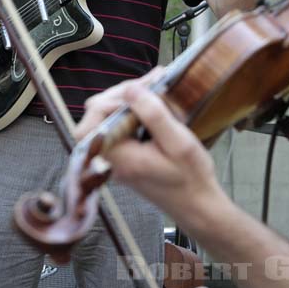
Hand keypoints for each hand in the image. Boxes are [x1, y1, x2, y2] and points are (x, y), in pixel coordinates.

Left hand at [77, 77, 224, 231]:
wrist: (198, 205)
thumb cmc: (191, 176)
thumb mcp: (178, 142)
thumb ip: (153, 114)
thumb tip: (130, 89)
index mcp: (119, 157)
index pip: (90, 123)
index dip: (110, 100)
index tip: (141, 91)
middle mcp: (112, 158)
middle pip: (99, 115)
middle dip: (125, 94)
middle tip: (154, 82)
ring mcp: (118, 156)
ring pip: (110, 116)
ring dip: (133, 99)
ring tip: (158, 86)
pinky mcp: (126, 154)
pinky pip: (122, 124)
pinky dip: (137, 109)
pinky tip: (157, 101)